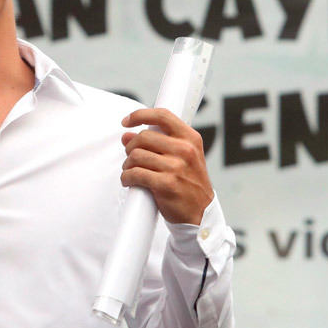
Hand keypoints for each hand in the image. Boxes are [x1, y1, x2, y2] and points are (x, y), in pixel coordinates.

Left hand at [120, 108, 213, 224]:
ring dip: (127, 165)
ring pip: (136, 156)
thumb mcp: (181, 157)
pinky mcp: (166, 184)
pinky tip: (129, 181)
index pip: (162, 116)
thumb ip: (157, 144)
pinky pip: (135, 174)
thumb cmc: (189, 183)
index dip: (140, 115)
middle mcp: (185, 150)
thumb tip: (127, 135)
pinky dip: (127, 177)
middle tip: (130, 157)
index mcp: (190, 138)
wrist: (201, 212)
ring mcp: (176, 167)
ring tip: (130, 171)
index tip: (127, 121)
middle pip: (143, 137)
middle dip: (130, 147)